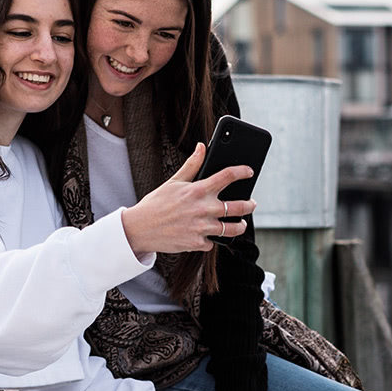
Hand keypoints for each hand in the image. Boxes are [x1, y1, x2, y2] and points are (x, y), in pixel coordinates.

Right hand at [123, 143, 256, 253]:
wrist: (140, 229)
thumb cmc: (156, 203)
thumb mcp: (174, 181)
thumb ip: (192, 165)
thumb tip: (202, 146)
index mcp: (198, 190)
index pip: (228, 176)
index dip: (242, 172)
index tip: (249, 171)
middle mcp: (204, 209)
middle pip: (239, 207)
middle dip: (249, 205)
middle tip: (251, 203)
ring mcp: (202, 228)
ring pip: (232, 229)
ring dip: (239, 226)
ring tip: (239, 223)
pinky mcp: (197, 244)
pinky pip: (213, 242)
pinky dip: (211, 239)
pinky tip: (207, 234)